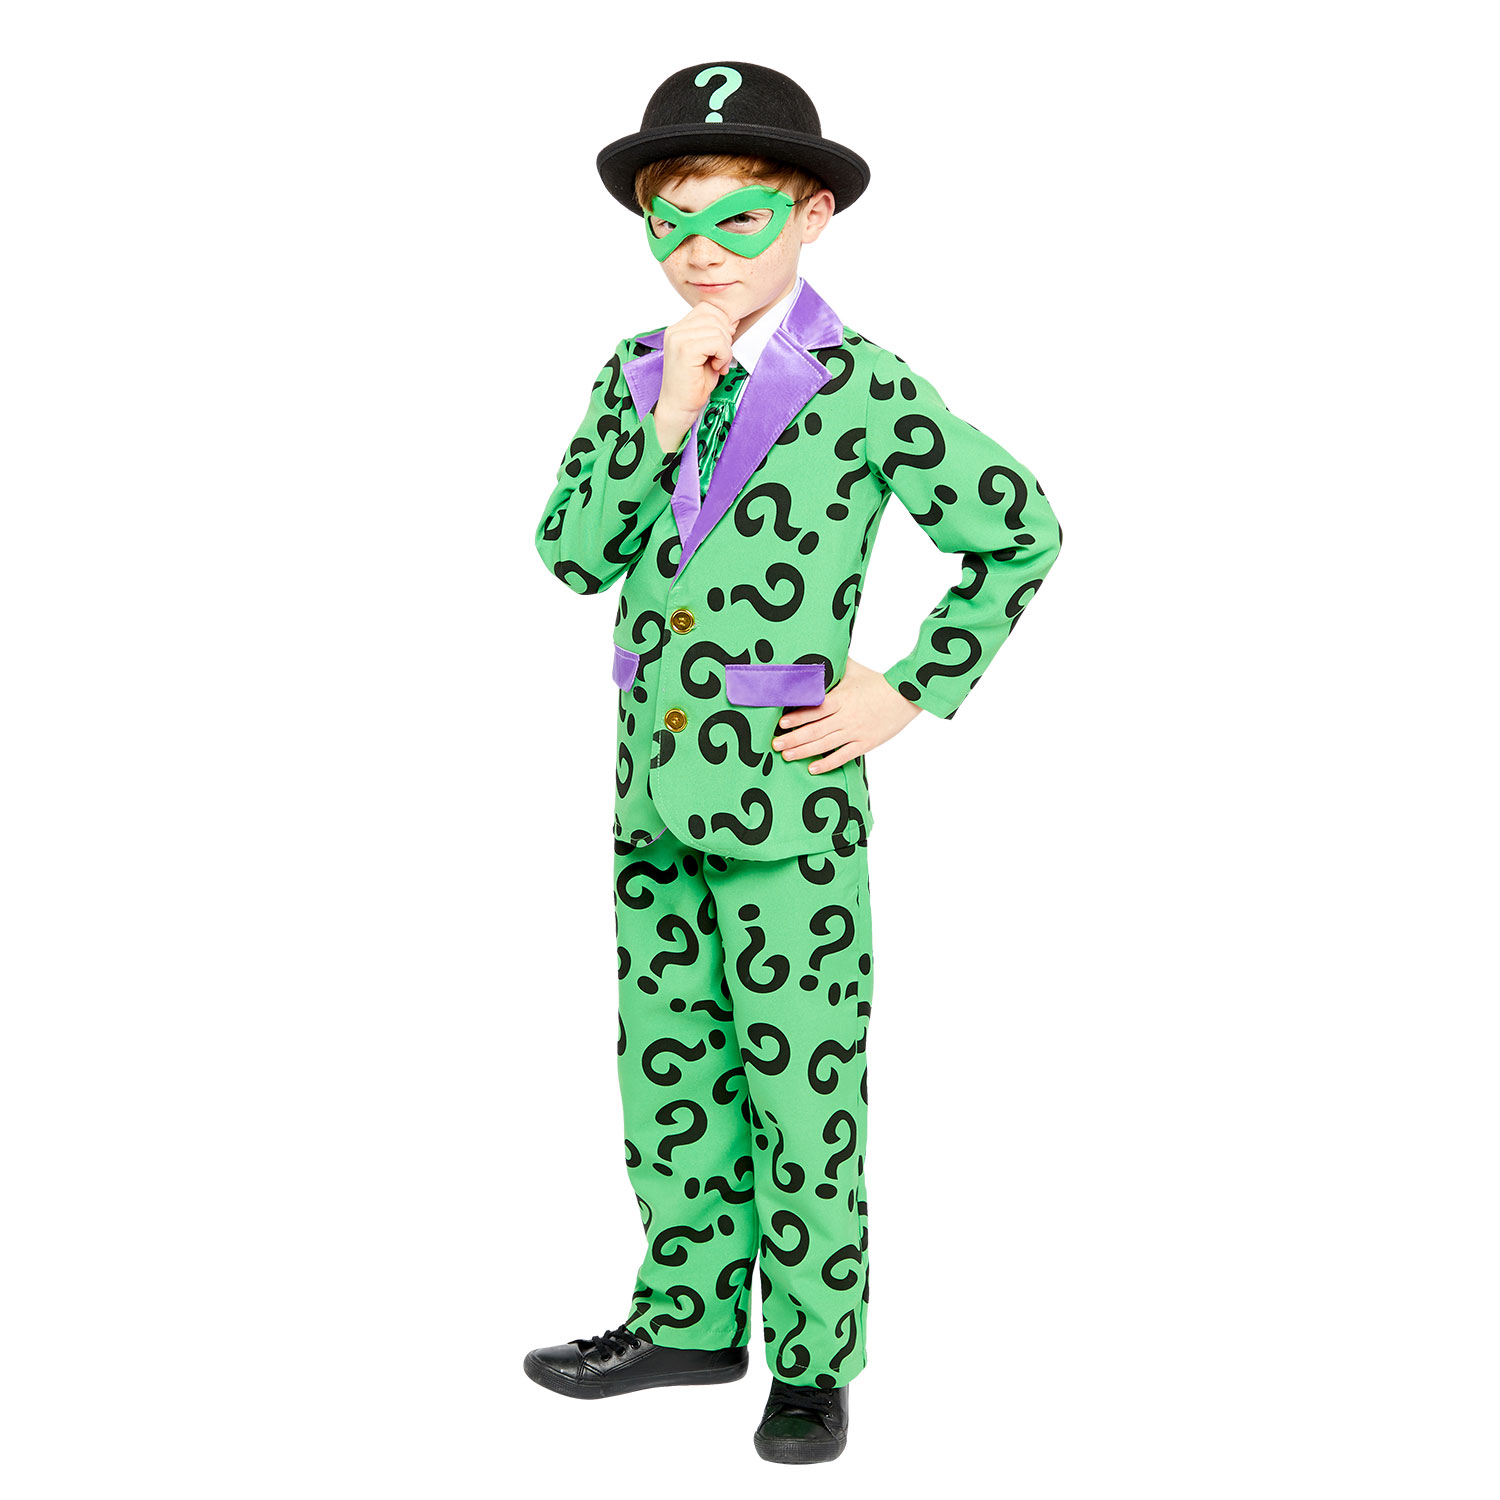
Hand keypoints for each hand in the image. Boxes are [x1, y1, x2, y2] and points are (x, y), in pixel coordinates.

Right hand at [653, 301, 739, 451]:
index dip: (722, 324)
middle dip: (725, 337)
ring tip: (717, 364)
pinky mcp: (685, 349)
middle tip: (720, 358)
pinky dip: (723, 355)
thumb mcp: (708, 354)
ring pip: (718, 328)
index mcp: (679, 328)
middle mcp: (675, 329)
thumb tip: (733, 319)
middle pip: (715, 315)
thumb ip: (716, 334)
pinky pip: (717, 341)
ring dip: (725, 349)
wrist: (678, 408)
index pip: (708, 308)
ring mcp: (678, 337)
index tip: (722, 346)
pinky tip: (716, 367)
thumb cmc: (693, 385)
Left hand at [770, 657, 923, 773]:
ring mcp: (856, 732)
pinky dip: (827, 763)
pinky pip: (843, 756)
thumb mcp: (853, 670)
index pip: (816, 709)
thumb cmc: (877, 682)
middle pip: (816, 729)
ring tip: (786, 755)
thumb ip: (833, 665)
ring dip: (804, 751)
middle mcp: (847, 716)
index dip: (797, 716)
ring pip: (825, 744)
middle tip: (775, 744)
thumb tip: (814, 650)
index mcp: (842, 698)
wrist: (906, 696)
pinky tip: (813, 768)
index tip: (781, 723)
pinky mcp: (866, 743)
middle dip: (793, 737)